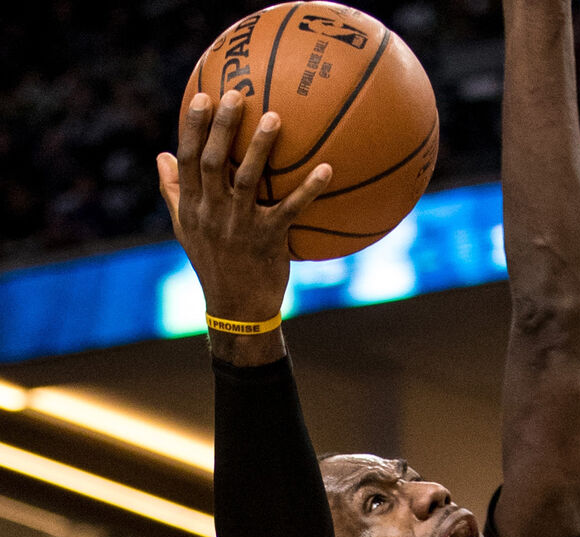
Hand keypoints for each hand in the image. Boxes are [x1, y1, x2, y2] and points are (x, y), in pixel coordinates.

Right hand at [156, 90, 330, 321]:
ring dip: (260, 148)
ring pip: (248, 180)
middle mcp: (212, 213)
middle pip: (213, 162)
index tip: (201, 97)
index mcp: (193, 206)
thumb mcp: (186, 229)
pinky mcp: (268, 240)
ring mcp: (239, 226)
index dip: (193, 128)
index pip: (188, 159)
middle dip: (222, 127)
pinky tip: (327, 170)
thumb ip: (174, 191)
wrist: (236, 307)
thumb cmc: (213, 262)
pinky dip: (308, 190)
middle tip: (236, 94)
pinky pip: (290, 210)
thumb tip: (161, 154)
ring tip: (275, 117)